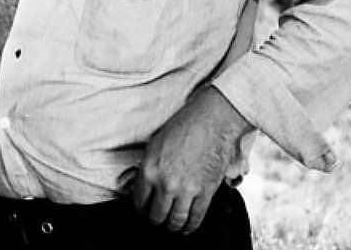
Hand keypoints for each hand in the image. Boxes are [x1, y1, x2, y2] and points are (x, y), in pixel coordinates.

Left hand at [129, 86, 250, 233]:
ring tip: (171, 226)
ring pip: (175, 221)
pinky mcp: (206, 192)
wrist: (212, 122)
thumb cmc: (183, 127)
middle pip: (156, 215)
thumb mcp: (155, 145)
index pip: (139, 201)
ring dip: (172, 226)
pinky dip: (191, 226)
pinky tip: (188, 227)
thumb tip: (145, 186)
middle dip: (155, 220)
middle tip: (156, 220)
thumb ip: (149, 168)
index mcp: (149, 170)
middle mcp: (166, 184)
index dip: (140, 209)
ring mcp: (187, 190)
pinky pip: (196, 217)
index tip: (143, 211)